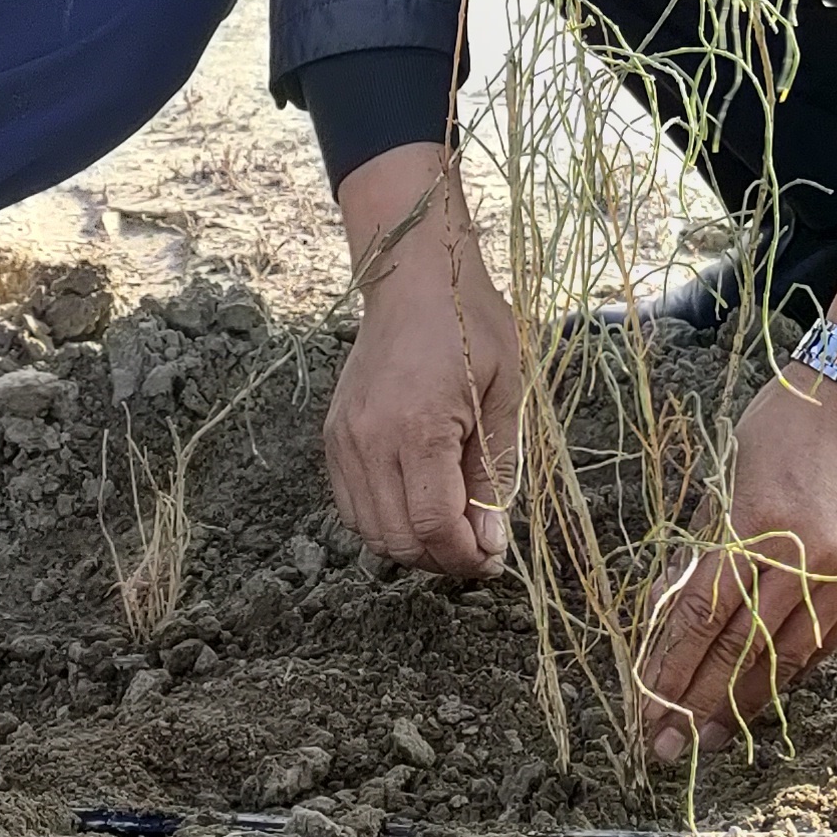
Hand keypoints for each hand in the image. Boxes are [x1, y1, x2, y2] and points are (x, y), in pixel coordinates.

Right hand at [322, 145, 524, 579]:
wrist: (414, 277)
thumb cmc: (470, 326)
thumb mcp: (504, 396)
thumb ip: (495, 475)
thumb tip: (491, 545)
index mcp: (420, 428)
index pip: (434, 527)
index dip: (464, 558)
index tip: (491, 560)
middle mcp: (371, 440)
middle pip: (398, 539)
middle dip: (441, 559)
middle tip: (476, 547)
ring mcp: (345, 439)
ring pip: (370, 531)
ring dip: (412, 545)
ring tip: (450, 527)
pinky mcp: (333, 436)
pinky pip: (351, 506)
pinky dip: (383, 522)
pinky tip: (416, 504)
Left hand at [631, 236, 836, 764]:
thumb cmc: (793, 422)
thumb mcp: (731, 468)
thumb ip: (703, 541)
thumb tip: (663, 607)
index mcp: (758, 522)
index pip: (702, 614)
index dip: (670, 667)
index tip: (645, 707)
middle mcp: (807, 556)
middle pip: (740, 648)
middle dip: (698, 702)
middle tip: (667, 747)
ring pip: (787, 656)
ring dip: (743, 701)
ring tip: (711, 736)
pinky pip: (828, 644)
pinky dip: (792, 671)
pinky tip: (763, 693)